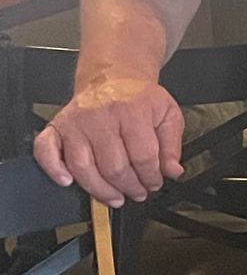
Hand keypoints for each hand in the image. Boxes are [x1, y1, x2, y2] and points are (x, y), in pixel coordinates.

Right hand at [34, 73, 184, 204]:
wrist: (112, 78)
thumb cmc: (138, 98)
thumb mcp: (167, 115)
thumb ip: (172, 146)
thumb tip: (173, 171)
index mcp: (131, 111)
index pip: (142, 156)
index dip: (151, 177)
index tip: (154, 182)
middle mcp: (100, 116)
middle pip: (114, 167)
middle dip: (129, 187)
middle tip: (138, 192)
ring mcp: (76, 123)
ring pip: (83, 167)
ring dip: (101, 190)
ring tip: (116, 196)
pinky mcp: (57, 127)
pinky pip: (45, 150)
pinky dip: (53, 169)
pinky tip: (67, 181)